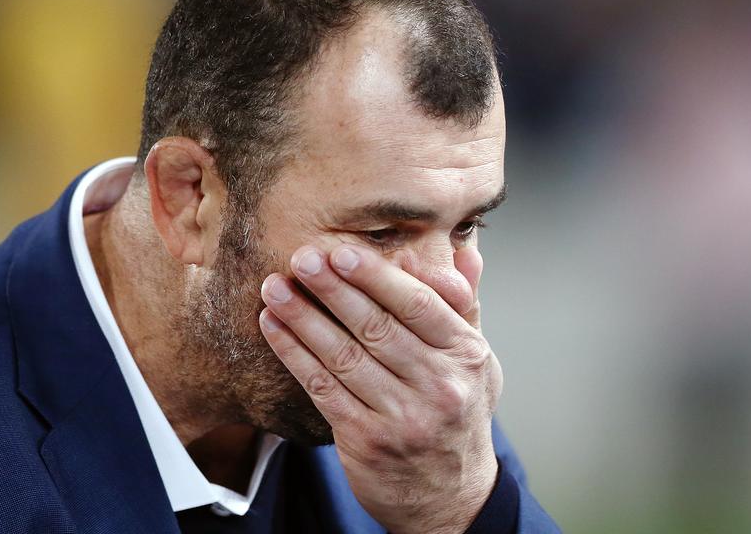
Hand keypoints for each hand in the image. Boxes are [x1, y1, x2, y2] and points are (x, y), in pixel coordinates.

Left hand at [259, 243, 502, 533]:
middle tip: (301, 257)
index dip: (376, 277)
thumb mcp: (477, 362)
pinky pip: (322, 388)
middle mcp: (438, 386)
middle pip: (376, 327)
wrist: (450, 499)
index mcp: (466, 356)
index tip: (342, 251)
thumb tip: (465, 255)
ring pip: (343, 357)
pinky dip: (294, 354)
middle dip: (333, 289)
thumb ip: (464, 308)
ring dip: (303, 318)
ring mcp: (401, 416)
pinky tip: (273, 328)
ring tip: (274, 288)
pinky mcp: (366, 441)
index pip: (418, 306)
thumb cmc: (458, 416)